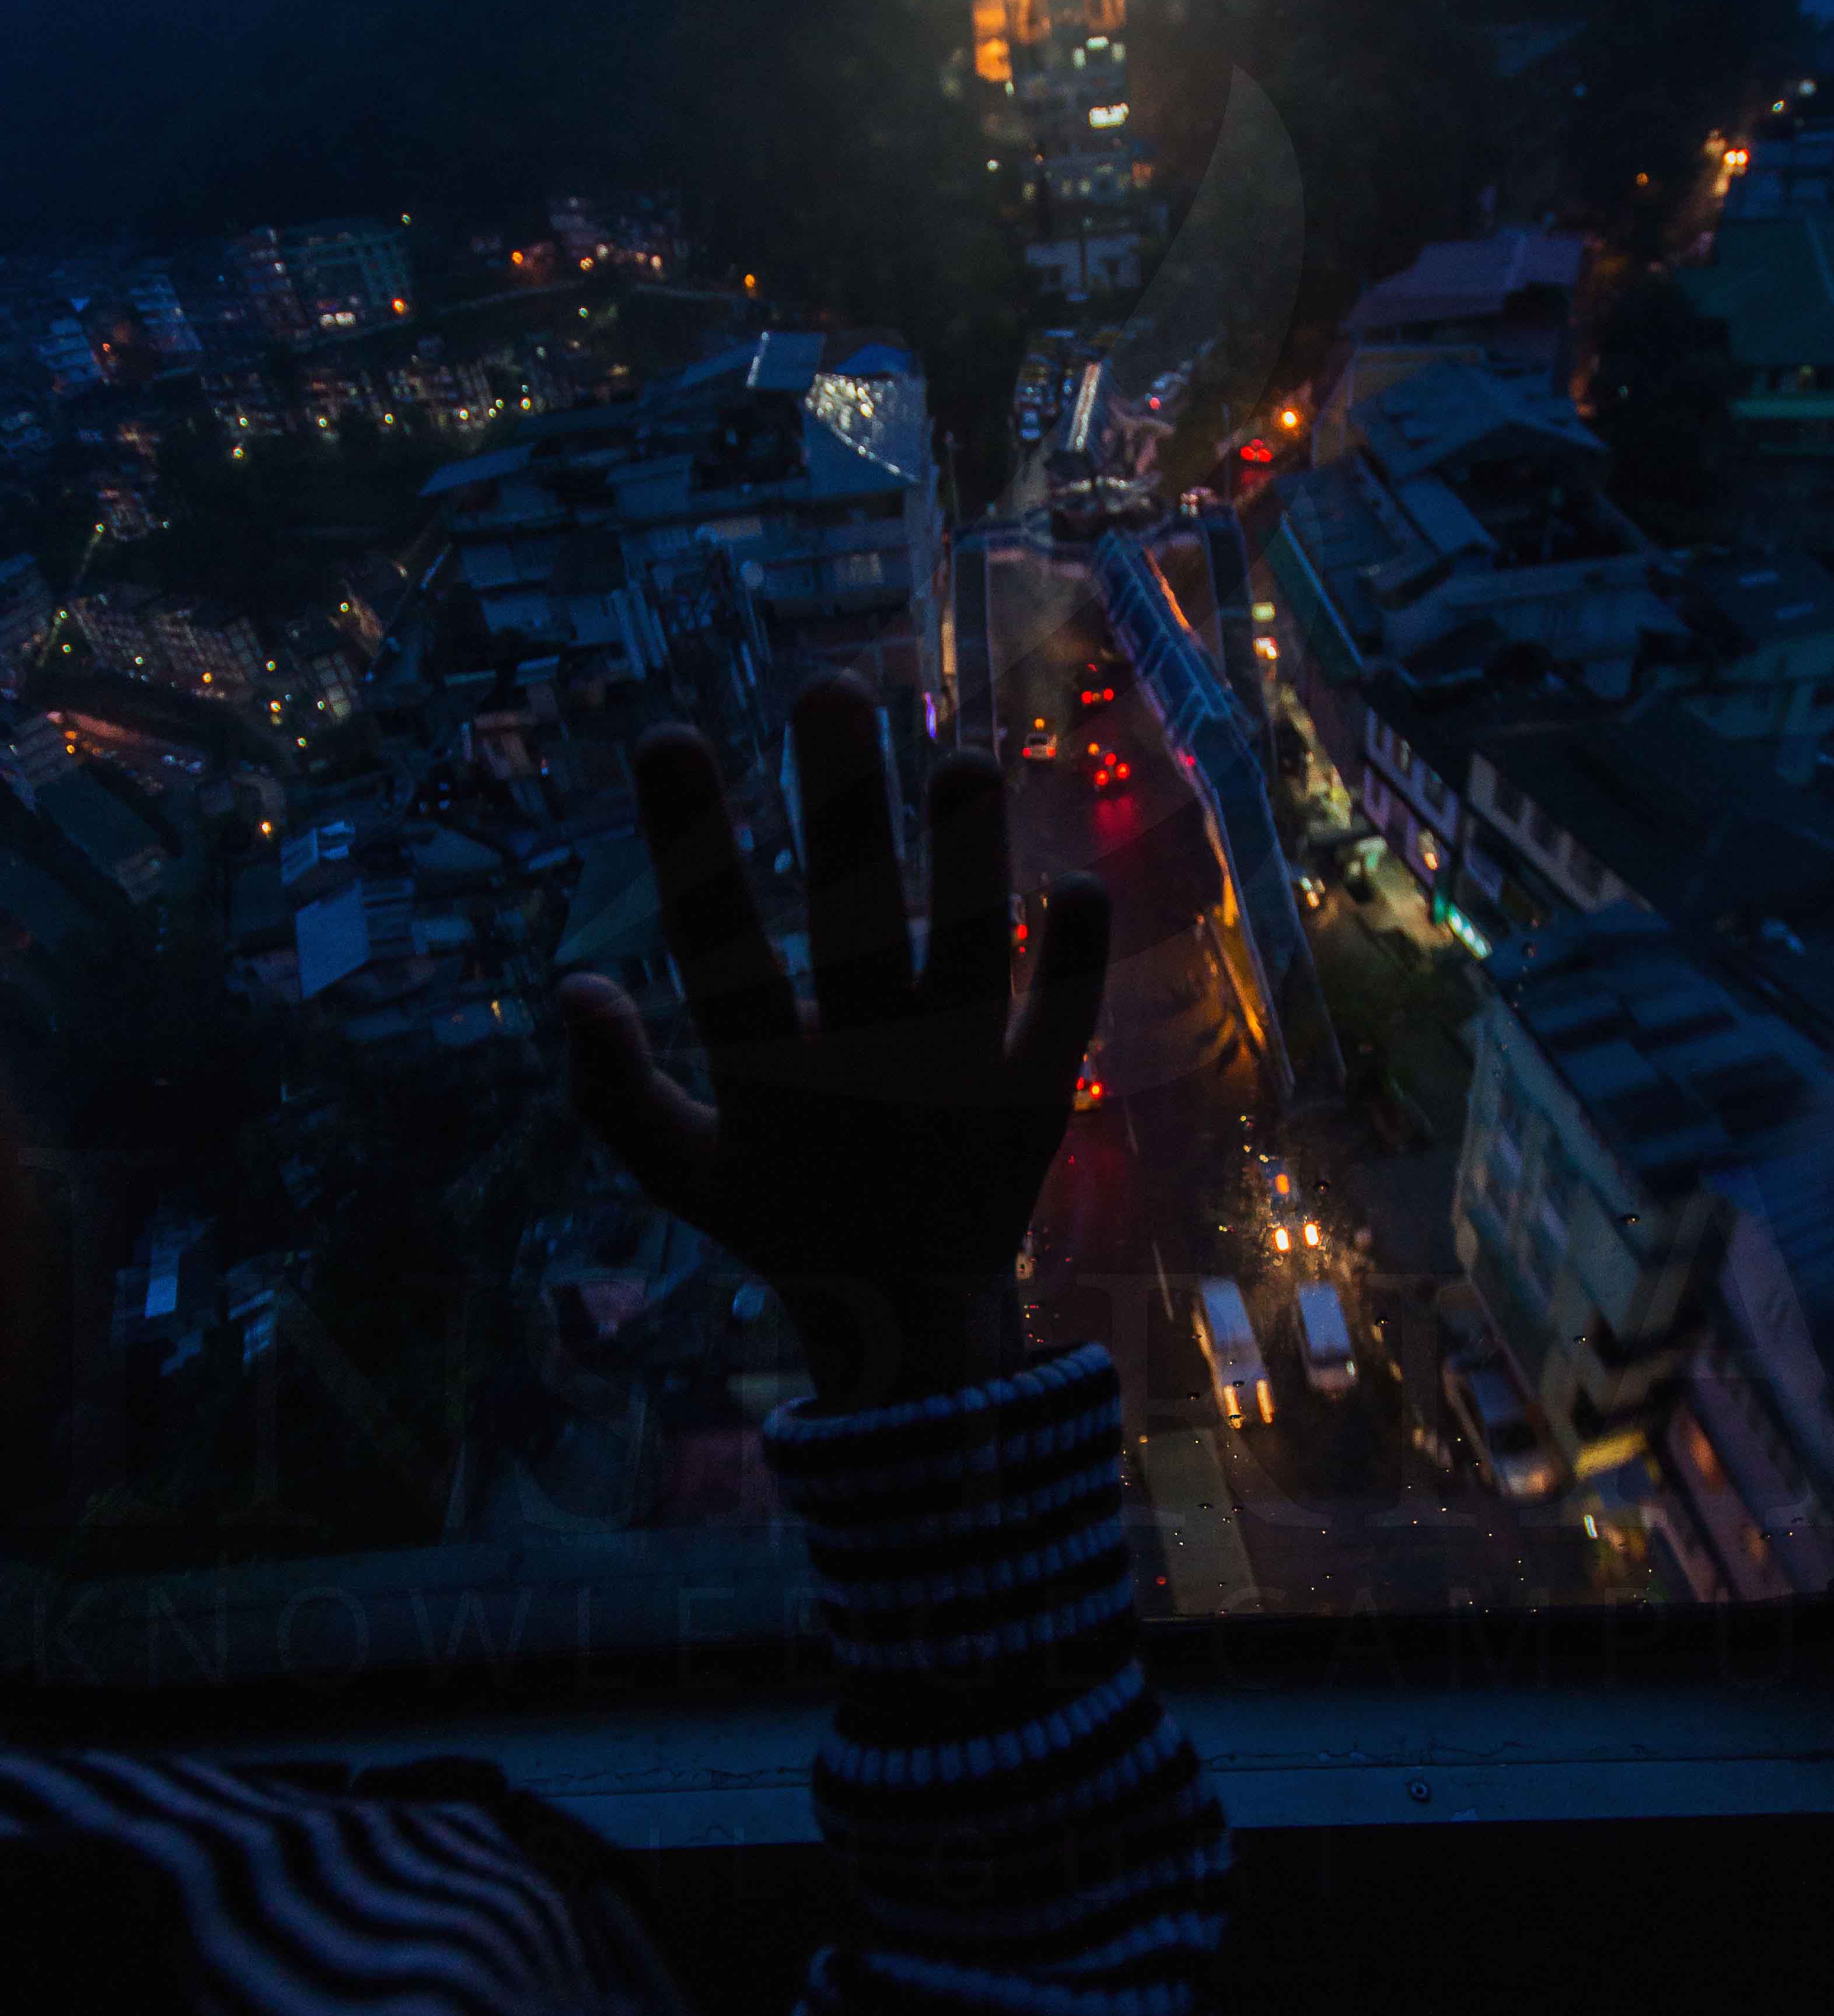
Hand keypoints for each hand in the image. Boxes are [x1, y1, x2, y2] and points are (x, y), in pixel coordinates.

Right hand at [560, 673, 1109, 1408]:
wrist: (912, 1328)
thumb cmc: (785, 1226)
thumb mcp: (684, 1177)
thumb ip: (616, 1092)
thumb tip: (573, 986)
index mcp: (772, 1083)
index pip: (718, 944)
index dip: (691, 840)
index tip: (670, 734)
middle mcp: (870, 1074)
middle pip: (856, 922)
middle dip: (844, 803)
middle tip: (833, 686)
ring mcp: (965, 1086)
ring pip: (976, 953)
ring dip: (971, 857)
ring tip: (959, 758)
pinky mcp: (1040, 1104)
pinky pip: (1068, 1019)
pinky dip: (1078, 958)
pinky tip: (1077, 881)